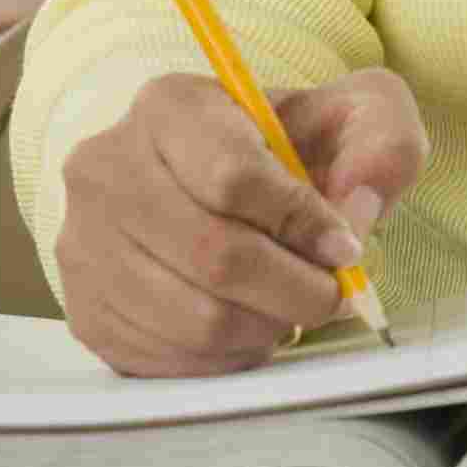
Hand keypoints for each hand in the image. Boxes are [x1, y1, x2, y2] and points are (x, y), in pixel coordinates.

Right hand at [53, 67, 426, 375]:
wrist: (222, 185)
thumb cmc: (290, 149)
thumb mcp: (353, 115)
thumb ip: (382, 141)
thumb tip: (362, 201)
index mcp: (170, 107)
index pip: (233, 176)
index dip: (302, 223)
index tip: (346, 246)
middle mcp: (107, 168)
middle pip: (214, 255)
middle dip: (296, 288)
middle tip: (333, 296)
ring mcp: (84, 243)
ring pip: (194, 317)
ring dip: (266, 326)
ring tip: (290, 306)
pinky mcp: (84, 309)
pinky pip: (168, 358)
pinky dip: (227, 356)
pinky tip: (250, 325)